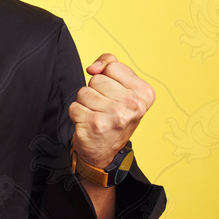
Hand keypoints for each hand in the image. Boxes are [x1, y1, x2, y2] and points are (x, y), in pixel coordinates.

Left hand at [68, 53, 154, 167]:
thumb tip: (94, 67)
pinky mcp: (95, 125)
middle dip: (96, 91)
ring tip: (97, 115)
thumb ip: (111, 65)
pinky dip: (77, 114)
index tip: (113, 92)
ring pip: (84, 92)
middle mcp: (133, 104)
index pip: (112, 66)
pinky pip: (74, 106)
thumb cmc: (114, 116)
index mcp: (144, 93)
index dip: (107, 76)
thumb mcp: (123, 88)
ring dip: (86, 103)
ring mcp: (114, 115)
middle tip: (105, 107)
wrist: (105, 152)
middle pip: (97, 79)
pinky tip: (89, 123)